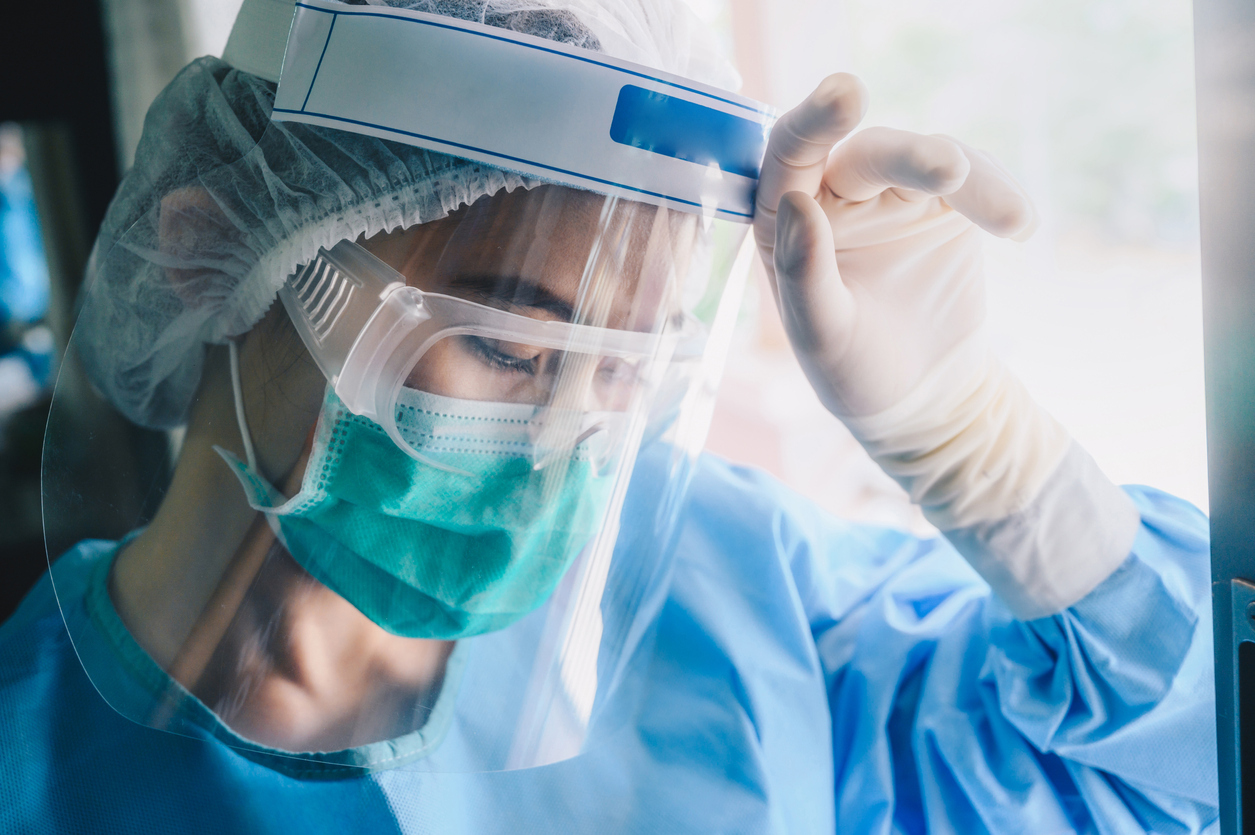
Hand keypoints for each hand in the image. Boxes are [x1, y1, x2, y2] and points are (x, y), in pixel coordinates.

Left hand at [755, 74, 1037, 418]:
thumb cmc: (853, 369)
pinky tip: (1018, 224)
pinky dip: (996, 194)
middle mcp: (833, 195)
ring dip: (966, 178)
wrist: (922, 396)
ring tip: (1008, 219)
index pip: (790, 156)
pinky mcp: (943, 202)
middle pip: (868, 154)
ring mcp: (890, 194)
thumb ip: (805, 274)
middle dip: (910, 155)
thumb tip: (796, 202)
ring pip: (925, 159)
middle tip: (950, 169)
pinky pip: (972, 178)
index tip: (847, 94)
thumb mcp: (822, 336)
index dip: (814, 122)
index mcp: (786, 221)